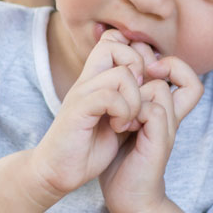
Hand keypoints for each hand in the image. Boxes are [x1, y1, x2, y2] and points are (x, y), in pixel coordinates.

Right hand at [31, 29, 150, 195]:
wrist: (57, 172)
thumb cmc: (87, 148)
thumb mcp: (117, 119)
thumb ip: (131, 100)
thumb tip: (155, 85)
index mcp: (96, 79)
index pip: (113, 40)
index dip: (134, 52)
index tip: (142, 82)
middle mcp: (87, 80)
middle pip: (115, 44)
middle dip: (137, 67)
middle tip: (138, 97)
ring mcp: (81, 93)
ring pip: (121, 73)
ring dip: (134, 100)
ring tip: (128, 120)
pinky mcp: (78, 110)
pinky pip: (110, 96)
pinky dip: (123, 112)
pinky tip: (119, 127)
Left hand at [100, 55, 202, 212]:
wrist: (126, 199)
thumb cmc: (120, 162)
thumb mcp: (120, 122)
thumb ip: (123, 98)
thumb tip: (114, 69)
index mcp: (162, 108)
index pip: (182, 71)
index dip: (163, 60)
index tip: (135, 68)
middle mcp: (170, 115)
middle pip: (177, 71)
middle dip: (147, 68)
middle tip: (127, 82)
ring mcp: (168, 128)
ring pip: (158, 88)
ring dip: (133, 95)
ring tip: (120, 114)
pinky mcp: (160, 142)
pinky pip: (155, 111)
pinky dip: (133, 112)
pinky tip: (120, 126)